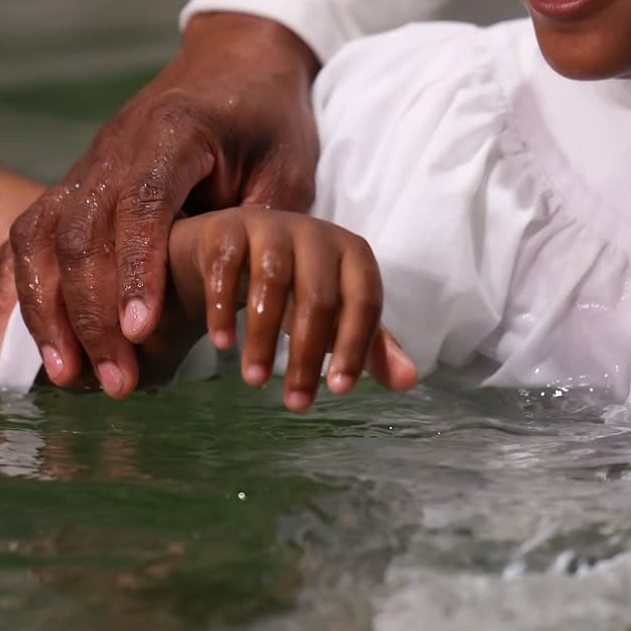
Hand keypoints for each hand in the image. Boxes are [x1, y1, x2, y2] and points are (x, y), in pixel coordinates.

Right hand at [0, 13, 320, 396]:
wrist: (236, 60)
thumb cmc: (269, 119)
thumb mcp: (286, 167)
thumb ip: (259, 228)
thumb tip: (238, 299)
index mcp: (173, 133)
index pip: (141, 205)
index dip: (135, 271)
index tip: (139, 333)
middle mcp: (115, 146)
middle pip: (80, 232)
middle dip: (90, 314)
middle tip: (115, 381)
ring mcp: (87, 164)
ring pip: (39, 236)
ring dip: (46, 310)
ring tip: (66, 375)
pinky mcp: (74, 183)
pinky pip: (25, 236)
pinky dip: (13, 291)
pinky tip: (6, 349)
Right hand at [166, 206, 417, 410]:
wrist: (238, 247)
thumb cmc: (298, 284)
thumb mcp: (337, 313)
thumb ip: (371, 346)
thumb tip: (408, 381)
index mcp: (352, 252)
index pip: (364, 300)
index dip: (354, 346)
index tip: (338, 390)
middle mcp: (316, 234)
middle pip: (318, 297)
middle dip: (307, 356)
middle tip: (295, 403)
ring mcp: (270, 227)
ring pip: (271, 282)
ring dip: (262, 338)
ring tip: (255, 381)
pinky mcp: (229, 229)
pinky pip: (227, 268)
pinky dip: (223, 309)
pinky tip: (222, 345)